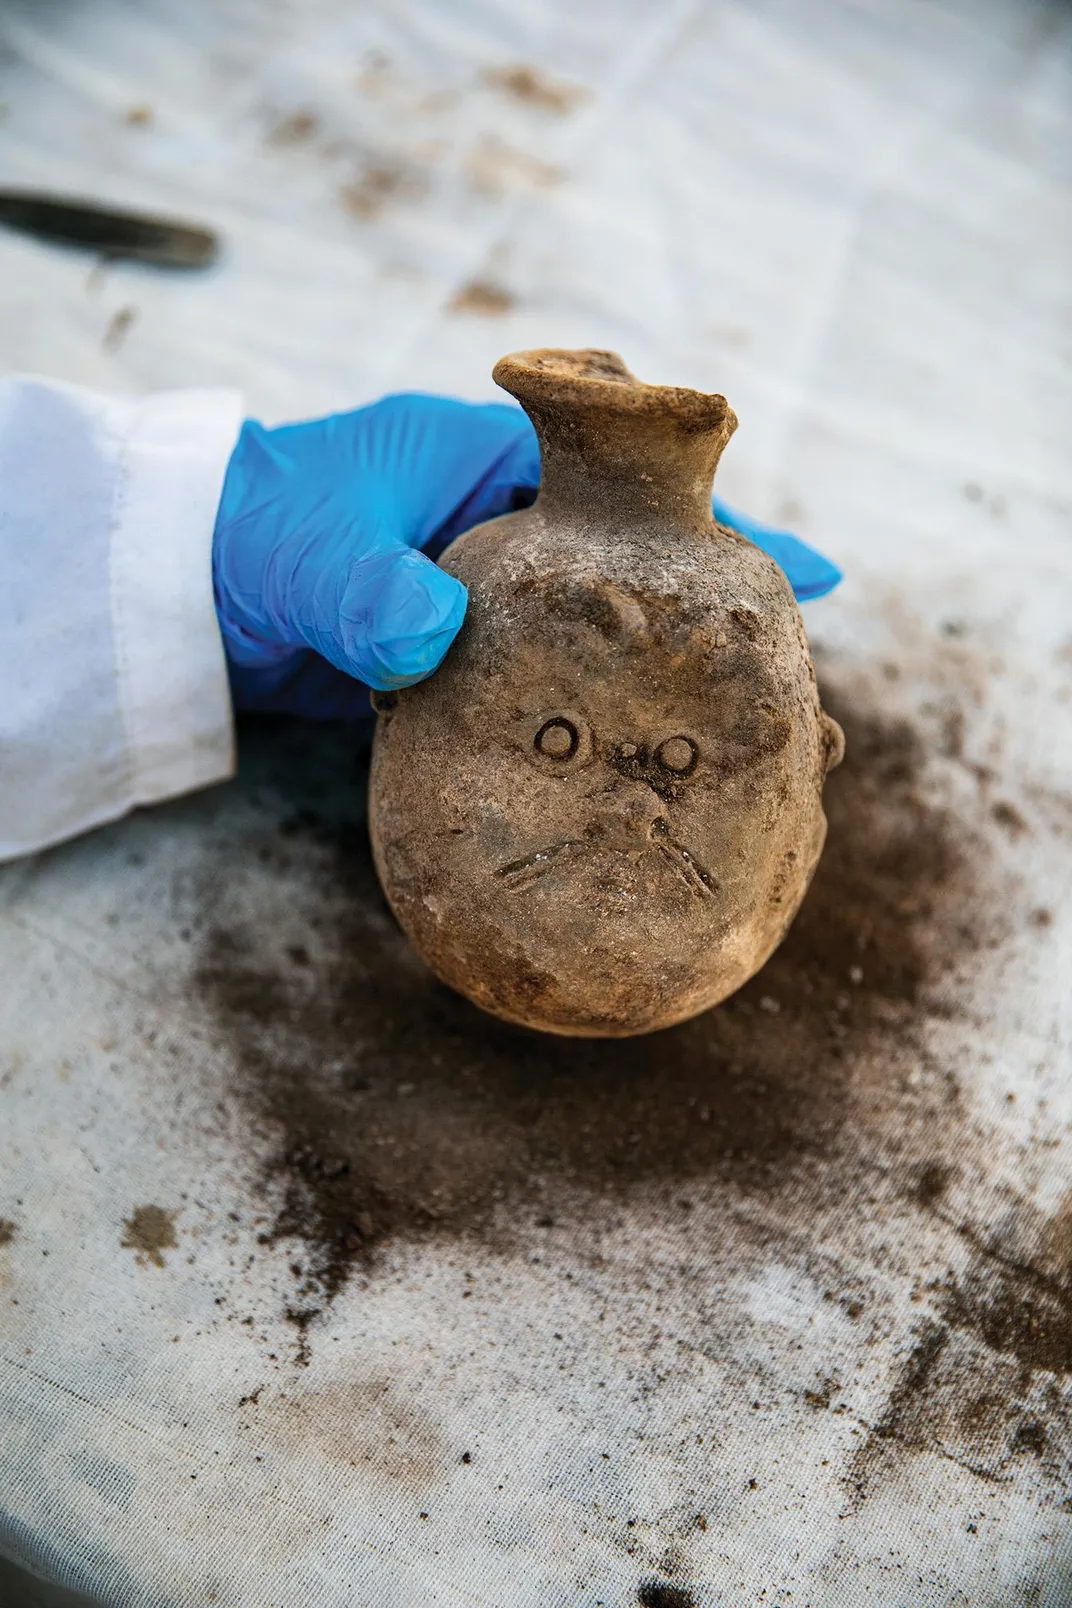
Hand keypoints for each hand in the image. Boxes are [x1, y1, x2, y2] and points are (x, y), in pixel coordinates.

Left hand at [213, 394, 840, 720]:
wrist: (173, 586)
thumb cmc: (243, 531)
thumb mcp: (307, 551)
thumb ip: (366, 587)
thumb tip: (432, 637)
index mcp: (489, 464)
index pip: (634, 495)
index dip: (723, 537)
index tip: (814, 576)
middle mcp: (504, 530)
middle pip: (639, 582)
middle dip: (716, 633)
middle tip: (798, 707)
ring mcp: (485, 608)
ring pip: (601, 651)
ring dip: (664, 700)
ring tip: (750, 763)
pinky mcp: (456, 672)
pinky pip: (545, 702)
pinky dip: (589, 736)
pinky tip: (633, 786)